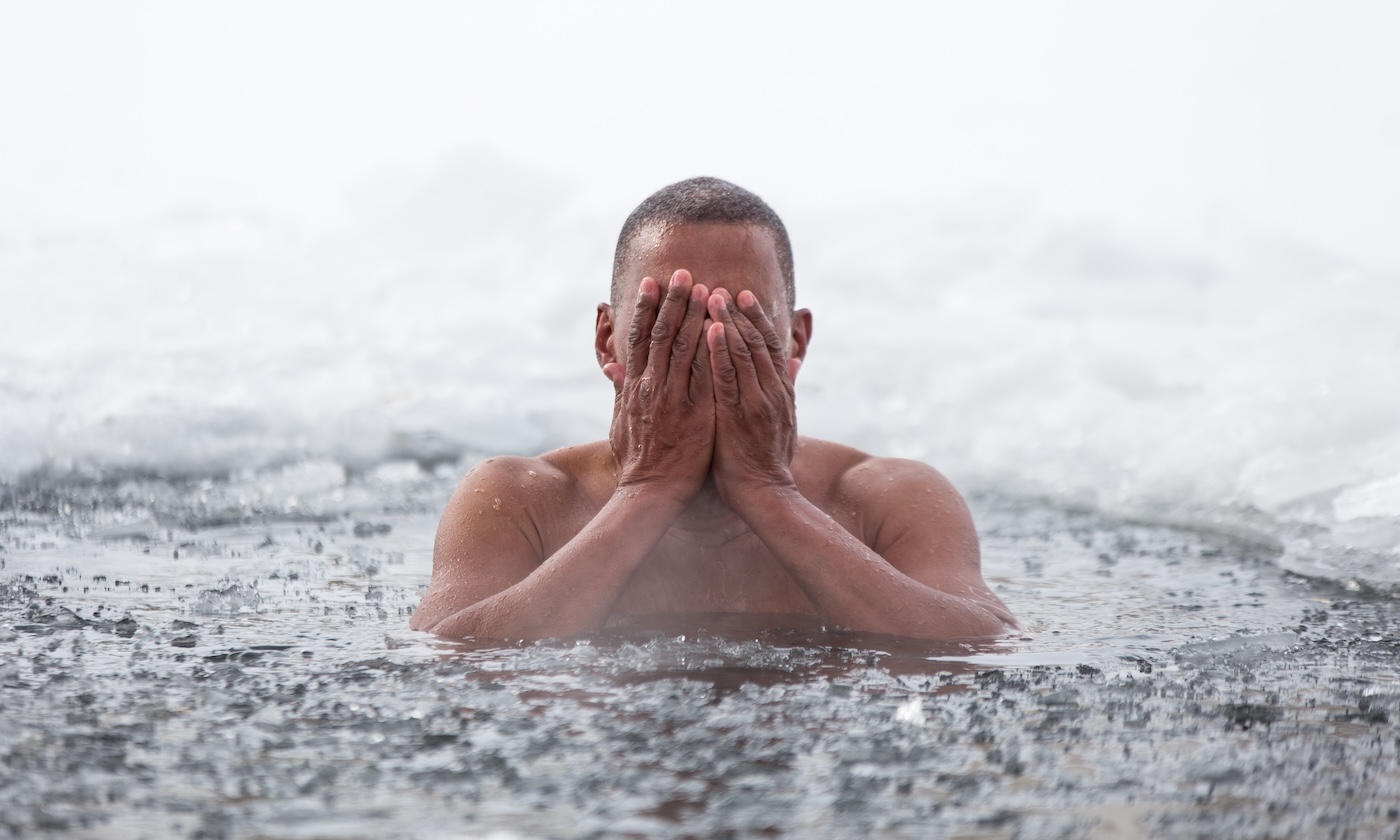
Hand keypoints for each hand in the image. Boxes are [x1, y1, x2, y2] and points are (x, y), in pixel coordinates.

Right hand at [606, 270, 714, 503]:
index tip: (651, 282)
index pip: (640, 338)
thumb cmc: (639, 459)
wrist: (652, 492)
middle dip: (673, 301)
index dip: (645, 308)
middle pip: (662, 334)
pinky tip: (721, 327)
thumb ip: (621, 391)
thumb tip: (613, 367)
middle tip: (682, 272)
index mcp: (635, 386)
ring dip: (695, 315)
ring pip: (684, 347)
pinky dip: (712, 348)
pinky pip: (706, 373)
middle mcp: (652, 386)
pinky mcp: (696, 412)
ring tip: (705, 288)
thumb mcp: (620, 421)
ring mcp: (674, 398)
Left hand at [705, 289, 799, 505]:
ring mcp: (757, 402)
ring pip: (743, 352)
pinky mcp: (740, 415)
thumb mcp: (784, 420)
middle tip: (724, 287)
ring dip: (728, 322)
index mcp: (780, 392)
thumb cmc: (766, 462)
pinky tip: (712, 329)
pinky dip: (721, 350)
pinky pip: (728, 376)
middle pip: (757, 342)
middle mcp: (772, 392)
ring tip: (713, 297)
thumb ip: (786, 388)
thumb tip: (796, 361)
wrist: (765, 495)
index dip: (757, 319)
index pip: (770, 346)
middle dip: (740, 313)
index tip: (744, 296)